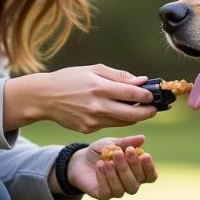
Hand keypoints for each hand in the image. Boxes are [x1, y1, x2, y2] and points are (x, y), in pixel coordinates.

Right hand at [3, 65, 156, 132]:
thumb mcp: (93, 70)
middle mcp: (97, 106)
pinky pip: (110, 125)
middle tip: (155, 109)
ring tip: (141, 110)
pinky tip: (119, 112)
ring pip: (123, 122)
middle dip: (148, 112)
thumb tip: (141, 81)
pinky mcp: (88, 129)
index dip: (147, 96)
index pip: (131, 95)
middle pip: (132, 115)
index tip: (154, 95)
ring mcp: (93, 120)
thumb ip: (118, 76)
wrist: (44, 97)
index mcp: (99, 88)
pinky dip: (118, 119)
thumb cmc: (69, 79)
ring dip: (135, 117)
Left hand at [66, 135, 157, 199]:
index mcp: (138, 172)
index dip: (149, 168)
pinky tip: (100, 166)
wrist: (81, 160)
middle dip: (129, 167)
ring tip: (107, 161)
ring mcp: (117, 191)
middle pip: (136, 182)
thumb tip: (142, 138)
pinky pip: (107, 192)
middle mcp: (130, 184)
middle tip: (120, 153)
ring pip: (122, 189)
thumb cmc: (102, 151)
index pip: (150, 176)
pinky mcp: (103, 195)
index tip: (144, 155)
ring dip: (115, 174)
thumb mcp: (114, 143)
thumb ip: (127, 142)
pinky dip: (104, 179)